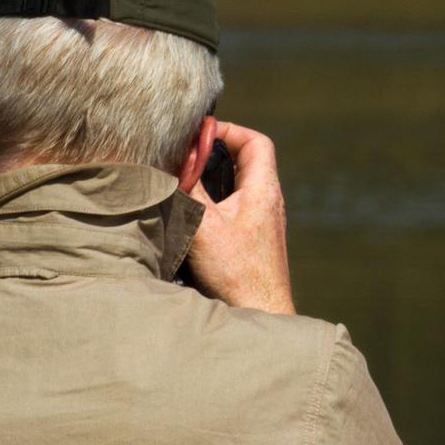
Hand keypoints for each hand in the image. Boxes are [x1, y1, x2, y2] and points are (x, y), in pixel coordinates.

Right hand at [186, 122, 295, 314]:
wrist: (259, 314)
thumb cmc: (237, 273)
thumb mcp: (204, 225)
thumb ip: (189, 189)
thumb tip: (176, 162)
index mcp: (263, 190)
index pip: (256, 142)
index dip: (229, 130)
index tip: (200, 135)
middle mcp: (268, 202)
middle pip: (245, 162)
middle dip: (215, 154)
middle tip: (187, 157)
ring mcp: (263, 223)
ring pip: (238, 187)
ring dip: (213, 181)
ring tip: (186, 184)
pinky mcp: (255, 242)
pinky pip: (235, 210)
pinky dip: (215, 205)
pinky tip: (193, 218)